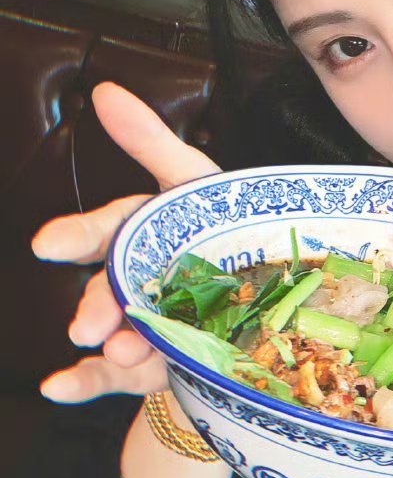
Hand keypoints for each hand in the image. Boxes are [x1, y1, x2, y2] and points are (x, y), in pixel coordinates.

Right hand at [32, 83, 220, 402]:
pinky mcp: (149, 366)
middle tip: (88, 323)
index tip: (49, 243)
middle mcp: (139, 280)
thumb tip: (103, 89)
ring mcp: (141, 325)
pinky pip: (114, 379)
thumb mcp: (195, 182)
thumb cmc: (222, 230)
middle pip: (112, 288)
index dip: (81, 234)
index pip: (112, 229)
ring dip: (110, 346)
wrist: (258, 310)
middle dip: (99, 302)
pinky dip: (84, 384)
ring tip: (120, 350)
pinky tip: (57, 387)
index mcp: (148, 233)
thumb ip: (149, 140)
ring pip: (115, 336)